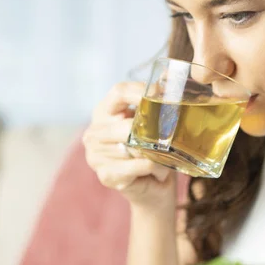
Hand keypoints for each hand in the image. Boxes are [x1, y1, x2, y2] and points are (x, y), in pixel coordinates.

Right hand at [83, 82, 176, 210]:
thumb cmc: (154, 151)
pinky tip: (156, 172)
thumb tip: (170, 76)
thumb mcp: (155, 123)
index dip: (141, 91)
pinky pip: (139, 166)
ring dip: (156, 154)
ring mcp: (96, 155)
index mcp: (103, 111)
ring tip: (162, 158)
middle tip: (170, 134)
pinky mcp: (106, 175)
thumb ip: (158, 100)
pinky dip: (155, 168)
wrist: (153, 188)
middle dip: (152, 131)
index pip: (119, 91)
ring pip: (135, 147)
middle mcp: (94, 132)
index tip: (163, 95)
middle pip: (126, 124)